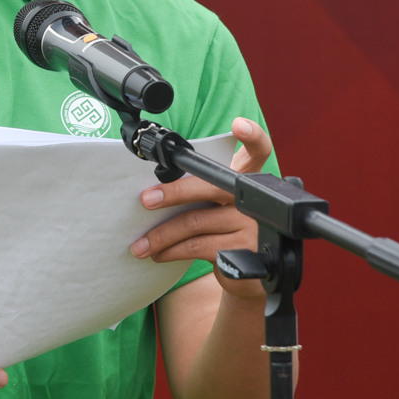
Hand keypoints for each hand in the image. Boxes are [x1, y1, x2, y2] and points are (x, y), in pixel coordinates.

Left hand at [130, 117, 273, 300]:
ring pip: (194, 223)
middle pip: (208, 187)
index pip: (258, 150)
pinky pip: (197, 246)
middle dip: (172, 193)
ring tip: (140, 244)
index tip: (239, 124)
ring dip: (161, 235)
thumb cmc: (222, 230)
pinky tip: (158, 254)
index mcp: (247, 180)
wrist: (247, 274)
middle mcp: (253, 200)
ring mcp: (251, 226)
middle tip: (144, 200)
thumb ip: (199, 191)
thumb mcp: (216, 206)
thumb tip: (151, 192)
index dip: (252, 135)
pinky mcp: (242, 251)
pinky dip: (172, 251)